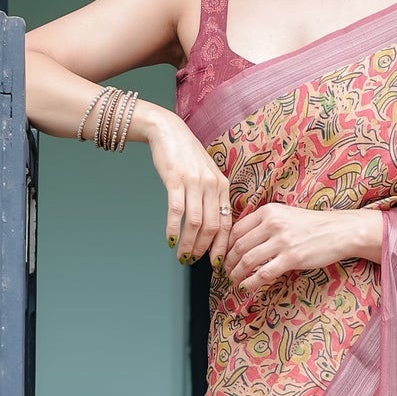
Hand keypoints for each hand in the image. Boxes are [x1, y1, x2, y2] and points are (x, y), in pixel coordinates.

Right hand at [144, 108, 233, 264]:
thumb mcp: (208, 175)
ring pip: (195, 223)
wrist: (169, 132)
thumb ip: (213, 198)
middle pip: (212, 227)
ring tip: (182, 255)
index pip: (227, 224)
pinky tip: (170, 240)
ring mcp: (194, 183)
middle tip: (193, 261)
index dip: (222, 247)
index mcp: (223, 186)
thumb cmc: (187, 156)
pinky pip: (177, 211)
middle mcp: (212, 185)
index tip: (216, 264)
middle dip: (203, 250)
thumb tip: (213, 228)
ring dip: (188, 244)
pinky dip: (173, 229)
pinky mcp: (176, 180)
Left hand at [222, 203, 373, 291]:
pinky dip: (251, 282)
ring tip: (233, 281)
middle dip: (227, 262)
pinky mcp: (292, 258)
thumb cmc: (312, 225)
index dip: (225, 245)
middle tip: (224, 272)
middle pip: (238, 246)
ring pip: (247, 260)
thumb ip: (264, 224)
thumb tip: (242, 240)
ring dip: (236, 274)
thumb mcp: (285, 215)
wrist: (340, 231)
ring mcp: (282, 241)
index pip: (236, 229)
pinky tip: (246, 287)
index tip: (222, 256)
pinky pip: (263, 273)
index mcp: (268, 211)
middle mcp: (272, 224)